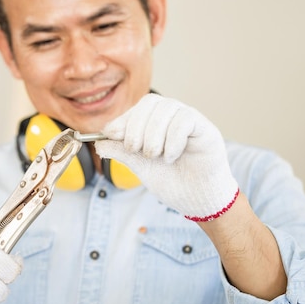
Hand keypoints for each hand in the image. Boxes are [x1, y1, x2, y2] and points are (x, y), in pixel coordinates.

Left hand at [95, 94, 238, 220]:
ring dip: (154, 134)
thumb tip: (98, 142)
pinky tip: (170, 157)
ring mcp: (190, 120)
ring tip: (155, 156)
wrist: (197, 201)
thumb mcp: (140, 166)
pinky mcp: (205, 128)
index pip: (137, 109)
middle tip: (134, 149)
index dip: (123, 119)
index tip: (110, 134)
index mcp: (156, 123)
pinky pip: (185, 119)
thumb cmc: (172, 182)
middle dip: (136, 126)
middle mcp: (173, 117)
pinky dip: (173, 138)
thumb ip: (122, 152)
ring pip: (167, 108)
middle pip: (151, 102)